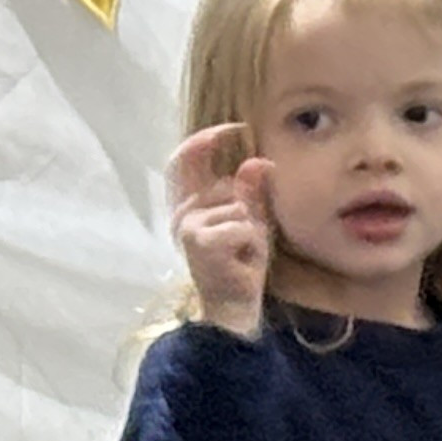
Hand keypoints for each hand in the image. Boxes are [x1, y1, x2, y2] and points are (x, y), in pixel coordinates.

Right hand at [169, 122, 274, 336]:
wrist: (232, 312)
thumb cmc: (239, 267)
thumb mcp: (251, 224)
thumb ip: (252, 193)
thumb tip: (259, 161)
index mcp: (189, 205)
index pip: (186, 159)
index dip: (207, 138)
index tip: (236, 128)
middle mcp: (183, 212)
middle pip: (227, 186)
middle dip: (250, 209)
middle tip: (250, 242)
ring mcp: (188, 225)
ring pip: (240, 207)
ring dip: (254, 231)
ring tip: (246, 256)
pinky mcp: (200, 240)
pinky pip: (242, 225)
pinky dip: (252, 243)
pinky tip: (244, 263)